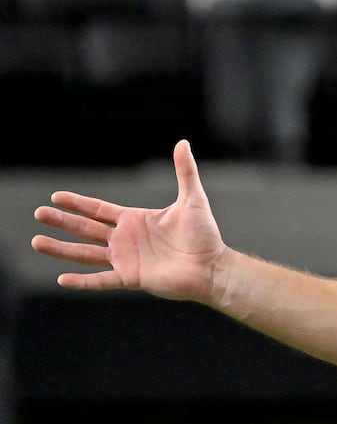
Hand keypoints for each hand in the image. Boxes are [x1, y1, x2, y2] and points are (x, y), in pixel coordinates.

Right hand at [32, 139, 229, 302]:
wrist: (213, 267)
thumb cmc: (205, 235)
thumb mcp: (193, 200)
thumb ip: (185, 172)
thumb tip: (183, 142)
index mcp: (134, 220)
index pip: (98, 210)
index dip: (77, 203)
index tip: (55, 197)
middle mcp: (126, 240)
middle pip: (85, 229)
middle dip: (62, 221)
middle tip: (38, 214)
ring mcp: (126, 260)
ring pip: (86, 254)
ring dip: (61, 249)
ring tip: (36, 242)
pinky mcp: (131, 278)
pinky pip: (102, 280)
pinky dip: (83, 281)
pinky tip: (61, 279)